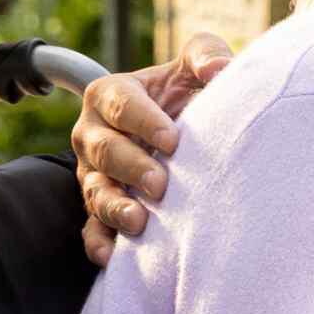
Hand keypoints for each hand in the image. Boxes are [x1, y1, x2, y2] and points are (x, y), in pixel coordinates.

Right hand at [76, 32, 231, 265]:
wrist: (172, 128)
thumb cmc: (182, 92)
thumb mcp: (193, 66)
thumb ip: (206, 55)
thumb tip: (222, 68)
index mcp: (110, 94)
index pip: (120, 105)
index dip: (144, 121)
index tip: (173, 140)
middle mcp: (93, 133)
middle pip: (104, 151)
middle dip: (131, 167)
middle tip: (161, 184)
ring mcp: (92, 172)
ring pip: (94, 190)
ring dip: (114, 207)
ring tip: (139, 222)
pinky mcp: (97, 205)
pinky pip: (91, 227)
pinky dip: (100, 242)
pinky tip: (114, 258)